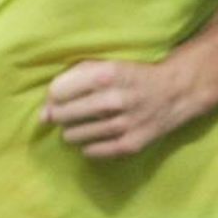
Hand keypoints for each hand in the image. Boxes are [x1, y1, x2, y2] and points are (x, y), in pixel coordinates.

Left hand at [41, 57, 196, 157]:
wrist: (174, 92)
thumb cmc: (132, 77)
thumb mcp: (106, 66)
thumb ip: (72, 80)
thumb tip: (43, 115)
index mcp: (107, 74)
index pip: (58, 91)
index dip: (56, 95)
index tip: (63, 96)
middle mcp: (115, 99)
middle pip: (63, 115)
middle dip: (60, 115)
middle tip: (70, 113)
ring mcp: (124, 124)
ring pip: (74, 136)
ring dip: (72, 131)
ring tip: (83, 124)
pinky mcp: (131, 144)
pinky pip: (93, 152)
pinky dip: (88, 147)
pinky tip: (96, 137)